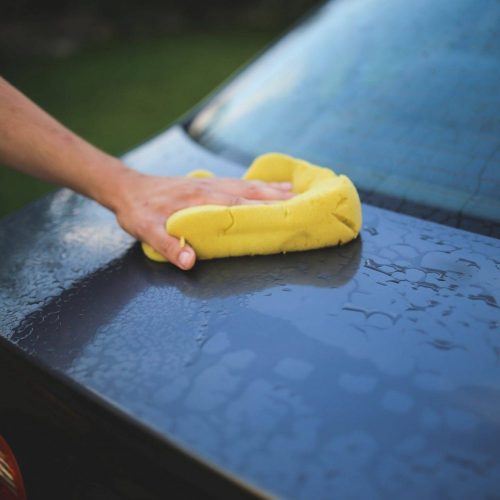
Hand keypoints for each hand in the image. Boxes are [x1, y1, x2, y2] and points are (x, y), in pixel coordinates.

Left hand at [112, 170, 293, 269]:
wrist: (127, 188)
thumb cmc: (137, 210)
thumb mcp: (145, 230)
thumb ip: (167, 246)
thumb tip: (190, 263)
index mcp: (199, 199)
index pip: (237, 204)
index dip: (262, 209)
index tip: (286, 213)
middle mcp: (209, 187)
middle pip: (249, 191)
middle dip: (276, 197)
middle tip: (302, 202)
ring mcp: (209, 183)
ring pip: (246, 184)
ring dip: (271, 188)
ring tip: (294, 191)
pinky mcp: (206, 183)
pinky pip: (237, 183)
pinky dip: (256, 185)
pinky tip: (265, 187)